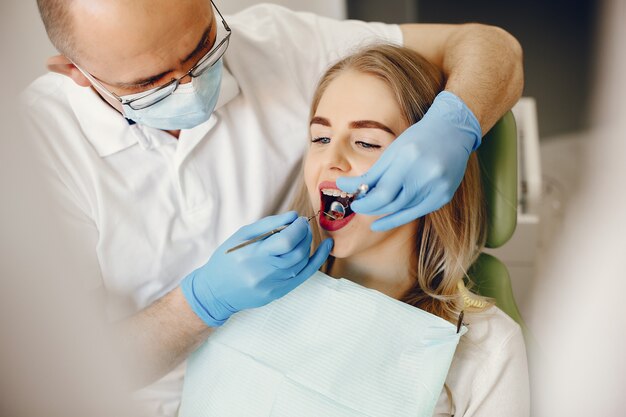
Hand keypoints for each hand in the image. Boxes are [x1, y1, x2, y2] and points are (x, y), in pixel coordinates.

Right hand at [180, 211, 332, 326]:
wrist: (215, 292)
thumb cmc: (226, 260)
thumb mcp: (241, 236)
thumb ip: (268, 225)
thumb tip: (293, 216)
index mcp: (252, 255)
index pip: (286, 241)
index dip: (297, 228)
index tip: (298, 220)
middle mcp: (264, 273)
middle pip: (296, 252)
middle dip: (304, 234)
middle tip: (302, 225)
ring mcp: (272, 286)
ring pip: (301, 263)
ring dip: (307, 245)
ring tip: (303, 235)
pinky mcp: (278, 293)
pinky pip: (303, 276)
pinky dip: (316, 260)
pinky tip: (326, 247)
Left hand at [337, 91, 481, 230]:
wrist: (453, 132)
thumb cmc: (418, 138)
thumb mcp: (393, 151)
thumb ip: (373, 173)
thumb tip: (347, 187)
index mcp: (409, 159)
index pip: (382, 193)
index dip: (365, 202)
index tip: (354, 201)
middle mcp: (426, 176)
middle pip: (392, 205)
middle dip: (371, 208)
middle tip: (359, 206)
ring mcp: (438, 188)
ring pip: (403, 211)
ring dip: (382, 214)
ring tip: (370, 212)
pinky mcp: (444, 197)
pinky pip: (415, 213)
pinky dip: (397, 218)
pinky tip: (382, 222)